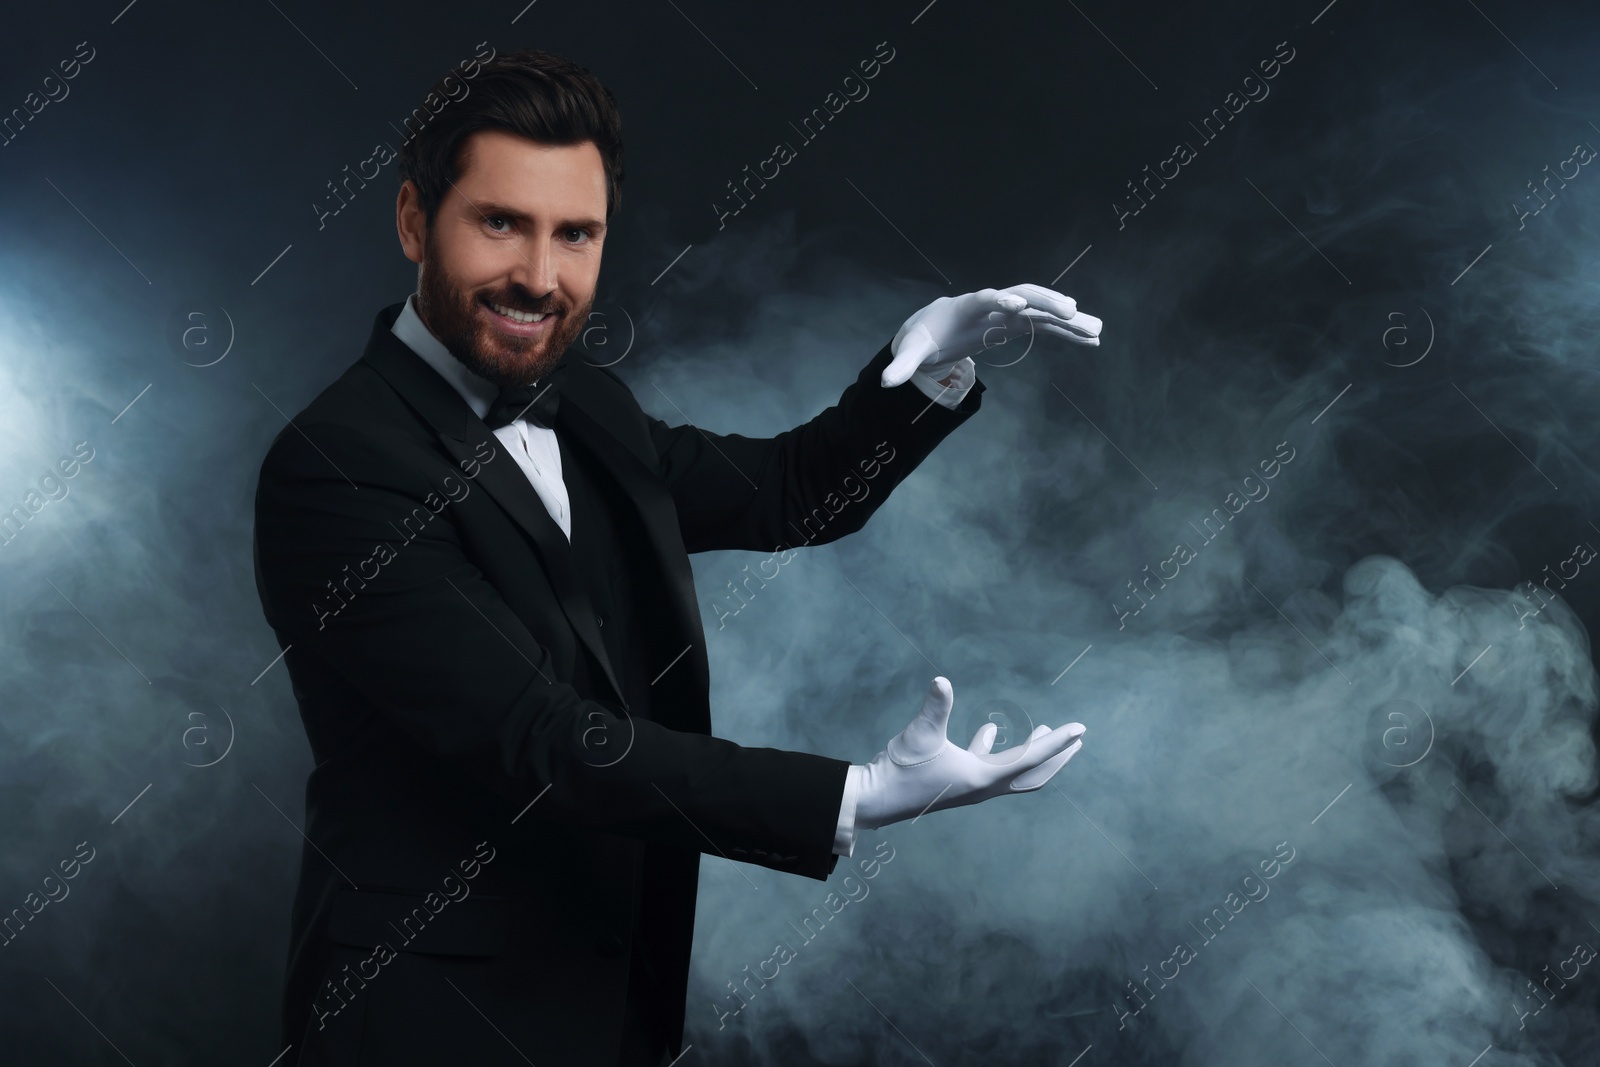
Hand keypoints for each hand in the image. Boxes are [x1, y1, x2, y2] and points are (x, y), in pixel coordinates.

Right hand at [852, 677, 1085, 830]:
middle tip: (1078, 740)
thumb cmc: (901, 768)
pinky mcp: (957, 781)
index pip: (1030, 758)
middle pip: (1032, 774)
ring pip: (1013, 772)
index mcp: (982, 777)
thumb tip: (941, 681)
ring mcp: (971, 786)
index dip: (1058, 742)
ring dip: (1030, 753)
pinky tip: (989, 730)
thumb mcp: (921, 734)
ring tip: (1043, 731)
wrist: (877, 798)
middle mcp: (983, 786)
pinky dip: (994, 748)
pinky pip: (987, 766)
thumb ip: (935, 707)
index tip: (1080, 729)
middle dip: (1057, 757)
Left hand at [881, 283, 1103, 388]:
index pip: (984, 298)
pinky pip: (1047, 325)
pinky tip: (1091, 340)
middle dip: (1046, 302)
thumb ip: (901, 366)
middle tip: (1072, 312)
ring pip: (1042, 310)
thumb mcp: (912, 352)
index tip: (1018, 306)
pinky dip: (1068, 332)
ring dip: (1069, 319)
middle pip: (1023, 295)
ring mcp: (1010, 312)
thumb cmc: (924, 336)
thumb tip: (885, 383)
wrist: (935, 327)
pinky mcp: (1019, 325)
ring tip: (1097, 330)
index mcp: (965, 306)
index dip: (1000, 299)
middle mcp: (993, 303)